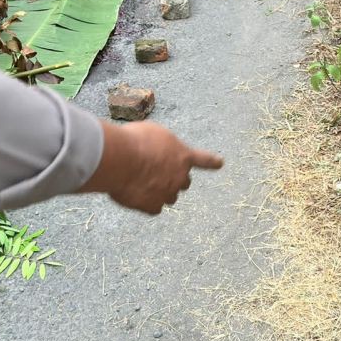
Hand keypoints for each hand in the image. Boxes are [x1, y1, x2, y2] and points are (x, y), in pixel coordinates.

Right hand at [83, 121, 223, 214]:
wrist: (121, 160)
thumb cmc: (135, 141)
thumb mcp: (153, 132)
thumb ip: (161, 144)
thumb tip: (156, 149)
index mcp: (183, 155)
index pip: (203, 159)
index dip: (212, 162)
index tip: (220, 163)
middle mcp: (180, 176)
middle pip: (184, 182)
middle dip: (174, 179)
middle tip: (157, 173)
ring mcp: (168, 193)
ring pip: (169, 197)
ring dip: (160, 191)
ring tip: (141, 182)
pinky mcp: (153, 206)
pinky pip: (154, 208)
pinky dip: (146, 203)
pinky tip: (135, 194)